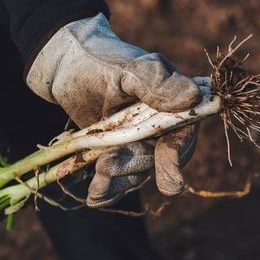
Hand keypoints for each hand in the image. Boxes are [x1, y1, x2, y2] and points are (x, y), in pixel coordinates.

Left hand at [26, 13, 200, 205]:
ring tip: (95, 187)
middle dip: (135, 167)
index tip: (170, 182)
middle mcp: (162, 124)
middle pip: (160, 159)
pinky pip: (119, 177)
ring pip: (138, 171)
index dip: (176, 158)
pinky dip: (108, 190)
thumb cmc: (99, 61)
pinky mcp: (119, 152)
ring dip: (118, 181)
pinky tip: (95, 198)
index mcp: (174, 100)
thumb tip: (193, 97)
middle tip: (105, 167)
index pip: (184, 133)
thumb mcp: (126, 69)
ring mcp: (140, 141)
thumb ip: (156, 83)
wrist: (66, 68)